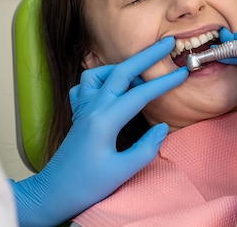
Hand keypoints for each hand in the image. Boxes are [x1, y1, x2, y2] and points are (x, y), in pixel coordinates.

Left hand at [10, 37, 187, 226]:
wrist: (53, 193)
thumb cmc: (86, 185)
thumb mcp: (122, 171)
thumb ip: (146, 148)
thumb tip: (162, 127)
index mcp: (104, 120)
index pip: (140, 94)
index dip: (164, 82)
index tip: (183, 73)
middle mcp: (92, 108)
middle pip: (121, 72)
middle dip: (146, 56)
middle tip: (167, 43)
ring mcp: (82, 109)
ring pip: (99, 73)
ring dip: (120, 66)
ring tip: (139, 72)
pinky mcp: (78, 114)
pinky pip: (85, 86)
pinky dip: (100, 79)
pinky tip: (111, 87)